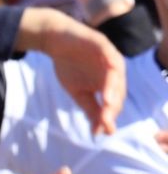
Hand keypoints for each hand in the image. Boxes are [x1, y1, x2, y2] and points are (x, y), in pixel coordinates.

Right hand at [19, 7, 123, 136]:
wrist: (55, 42)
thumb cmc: (67, 65)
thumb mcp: (77, 92)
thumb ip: (89, 108)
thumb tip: (98, 132)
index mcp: (108, 83)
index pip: (113, 102)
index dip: (109, 116)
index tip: (104, 131)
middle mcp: (113, 71)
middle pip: (118, 91)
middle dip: (111, 107)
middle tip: (106, 122)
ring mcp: (110, 57)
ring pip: (117, 77)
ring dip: (113, 91)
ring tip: (108, 104)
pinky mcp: (104, 45)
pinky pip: (111, 58)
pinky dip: (111, 70)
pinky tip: (108, 82)